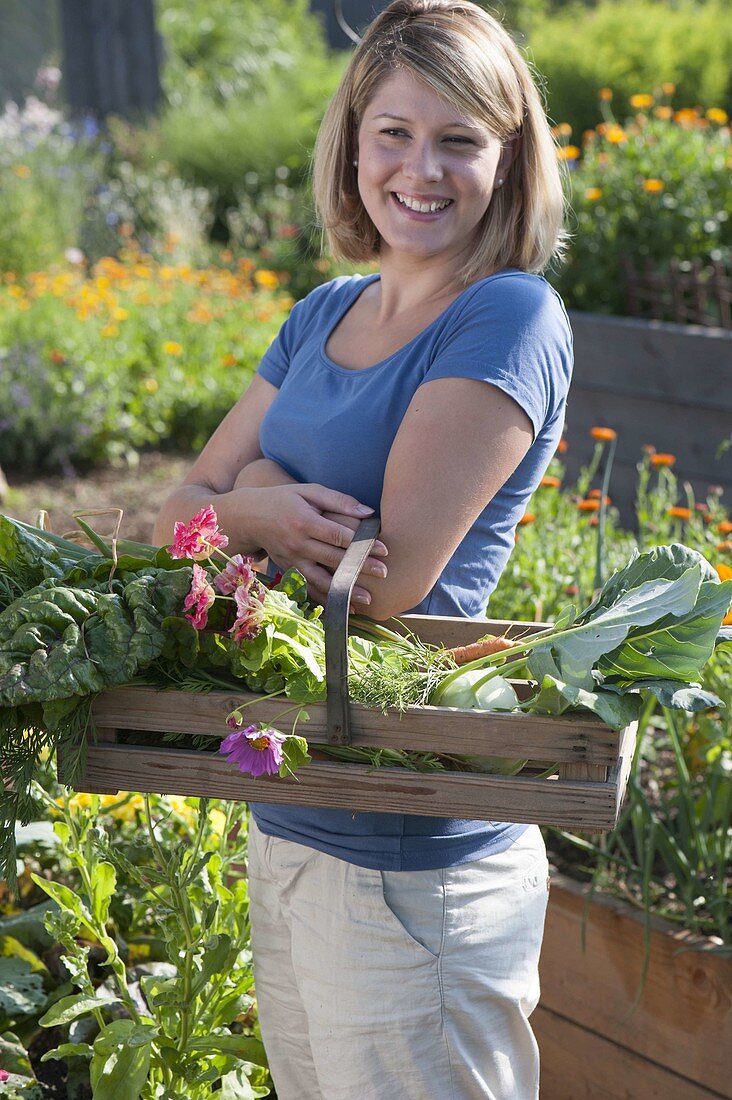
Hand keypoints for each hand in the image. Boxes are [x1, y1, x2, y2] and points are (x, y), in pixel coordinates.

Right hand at [234, 461, 387, 606]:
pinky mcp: (289, 570)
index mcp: (304, 521)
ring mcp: (292, 560)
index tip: (384, 549)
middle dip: (360, 567)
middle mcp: (297, 544)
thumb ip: (338, 500)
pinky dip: (327, 599)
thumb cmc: (283, 499)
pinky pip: (310, 588)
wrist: (248, 517)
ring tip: (368, 599)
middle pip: (334, 559)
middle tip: (384, 572)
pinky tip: (345, 606)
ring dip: (345, 590)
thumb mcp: (308, 491)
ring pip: (321, 580)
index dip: (362, 543)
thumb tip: (368, 512)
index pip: (338, 535)